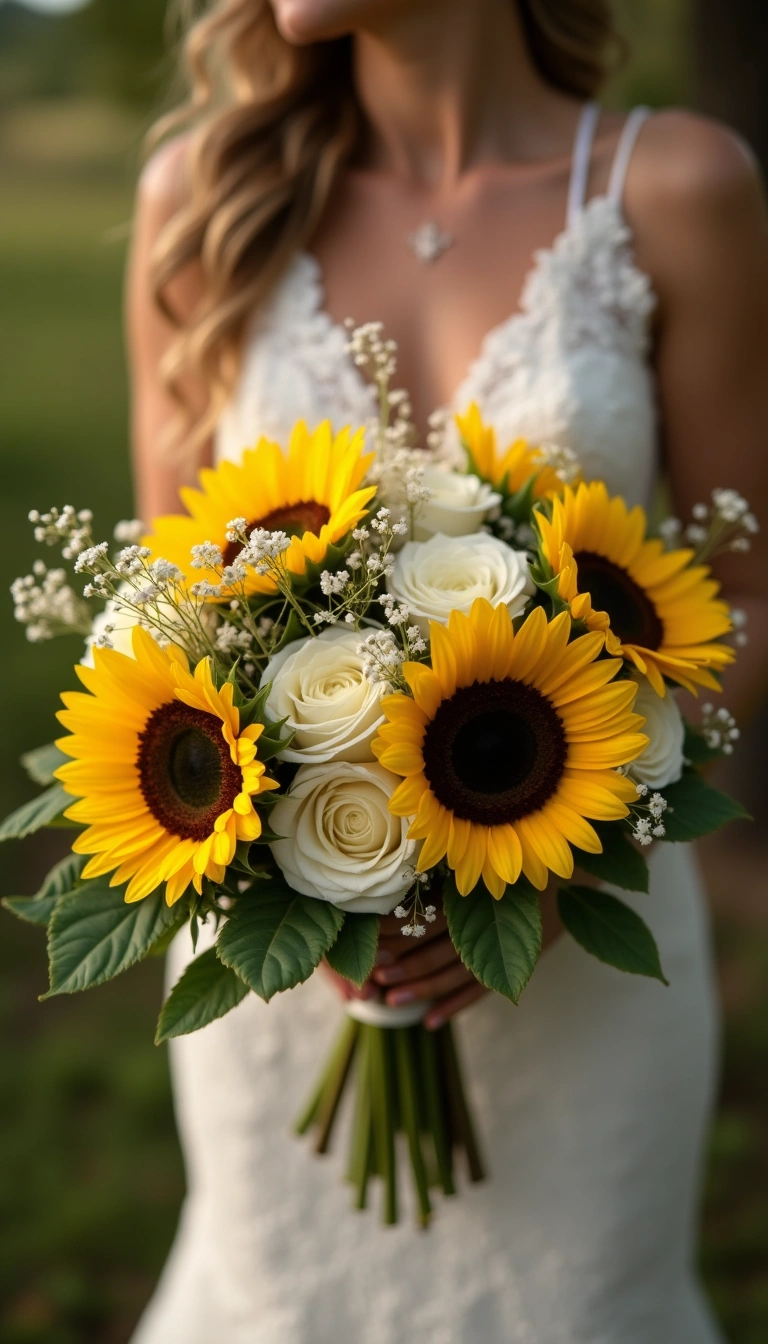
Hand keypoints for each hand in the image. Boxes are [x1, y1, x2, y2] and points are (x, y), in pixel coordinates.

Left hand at [320, 880, 566, 1027]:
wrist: (578, 871)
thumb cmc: (524, 858)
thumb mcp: (489, 857)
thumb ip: (451, 870)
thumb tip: (399, 877)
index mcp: (482, 890)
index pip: (434, 913)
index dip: (402, 927)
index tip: (370, 937)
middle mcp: (494, 919)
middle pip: (442, 946)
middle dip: (405, 962)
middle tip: (373, 974)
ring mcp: (510, 945)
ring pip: (459, 972)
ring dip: (424, 989)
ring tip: (392, 999)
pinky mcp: (520, 963)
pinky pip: (483, 990)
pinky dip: (455, 1006)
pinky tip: (430, 1022)